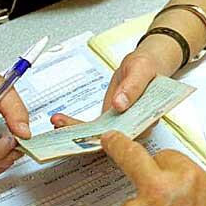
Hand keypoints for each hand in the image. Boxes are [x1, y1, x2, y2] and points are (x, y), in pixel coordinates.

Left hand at [51, 39, 178, 130]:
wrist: (143, 65)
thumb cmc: (147, 67)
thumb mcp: (141, 70)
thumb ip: (132, 87)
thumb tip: (120, 104)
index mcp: (147, 118)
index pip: (128, 134)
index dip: (108, 138)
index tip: (89, 135)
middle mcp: (134, 126)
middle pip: (110, 140)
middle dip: (84, 138)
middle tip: (64, 131)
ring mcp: (120, 124)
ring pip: (97, 135)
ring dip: (76, 131)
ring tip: (57, 121)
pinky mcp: (109, 120)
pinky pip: (92, 127)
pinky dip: (76, 124)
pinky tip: (61, 120)